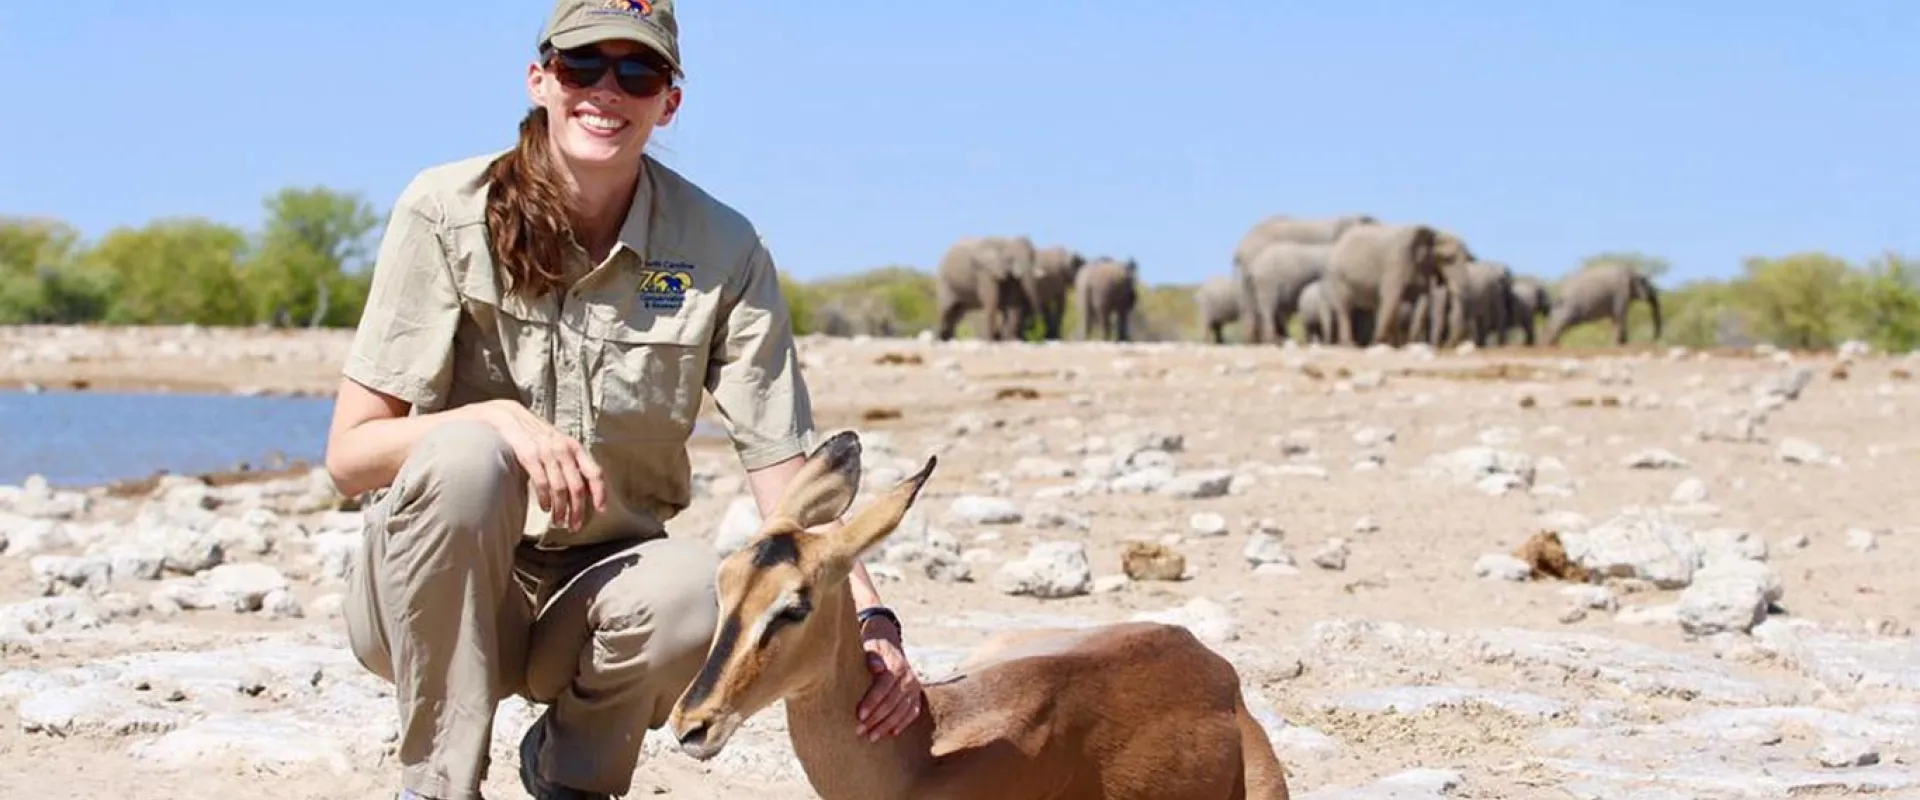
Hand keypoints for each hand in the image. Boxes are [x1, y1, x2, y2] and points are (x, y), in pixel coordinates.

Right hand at [477, 399, 605, 529]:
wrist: (509, 418)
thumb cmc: (537, 434)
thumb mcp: (560, 444)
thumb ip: (573, 463)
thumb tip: (587, 489)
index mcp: (575, 447)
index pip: (594, 472)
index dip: (600, 493)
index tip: (601, 510)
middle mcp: (564, 449)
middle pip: (577, 487)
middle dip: (578, 510)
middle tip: (575, 526)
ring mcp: (547, 452)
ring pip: (560, 489)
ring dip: (561, 510)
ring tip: (559, 521)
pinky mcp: (529, 457)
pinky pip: (541, 484)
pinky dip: (545, 499)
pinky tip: (545, 508)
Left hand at [855, 616, 920, 740]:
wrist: (888, 644)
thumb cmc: (873, 649)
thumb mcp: (871, 648)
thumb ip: (872, 657)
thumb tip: (876, 668)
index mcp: (897, 666)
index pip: (884, 687)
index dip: (872, 702)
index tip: (859, 715)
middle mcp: (909, 678)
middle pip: (892, 702)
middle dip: (876, 718)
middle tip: (860, 731)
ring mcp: (915, 688)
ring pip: (902, 711)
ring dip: (887, 725)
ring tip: (872, 737)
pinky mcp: (917, 696)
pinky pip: (912, 712)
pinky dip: (903, 724)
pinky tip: (892, 733)